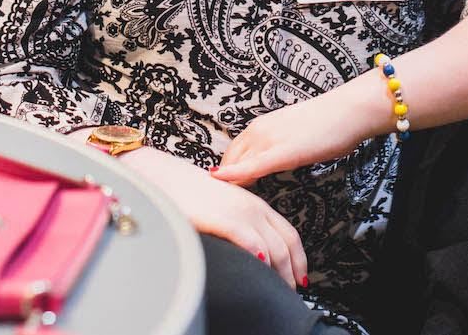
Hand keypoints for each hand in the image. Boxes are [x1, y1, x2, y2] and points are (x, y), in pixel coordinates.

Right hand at [120, 147, 307, 288]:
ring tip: (279, 289)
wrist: (167, 177)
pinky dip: (260, 257)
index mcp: (256, 204)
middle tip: (290, 290)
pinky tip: (260, 268)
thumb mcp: (225, 206)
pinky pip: (251, 241)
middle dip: (292, 271)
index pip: (289, 233)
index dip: (299, 258)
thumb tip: (250, 250)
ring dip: (280, 272)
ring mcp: (240, 212)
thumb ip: (240, 223)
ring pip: (274, 247)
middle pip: (286, 243)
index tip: (300, 277)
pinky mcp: (224, 218)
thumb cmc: (191, 195)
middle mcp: (254, 207)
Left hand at [214, 76, 388, 185]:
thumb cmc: (326, 123)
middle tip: (223, 201)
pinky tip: (222, 182)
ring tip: (224, 203)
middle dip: (223, 180)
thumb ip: (276, 146)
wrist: (347, 111)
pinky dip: (235, 175)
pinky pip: (252, 166)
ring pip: (236, 164)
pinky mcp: (282, 152)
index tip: (221, 188)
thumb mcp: (291, 133)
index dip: (225, 171)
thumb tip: (271, 160)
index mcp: (259, 126)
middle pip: (229, 160)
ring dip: (228, 183)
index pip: (232, 152)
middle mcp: (258, 130)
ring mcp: (268, 140)